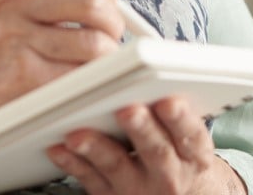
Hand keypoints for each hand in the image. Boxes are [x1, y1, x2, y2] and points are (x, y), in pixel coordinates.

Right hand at [0, 0, 125, 129]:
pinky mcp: (27, 81)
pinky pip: (85, 76)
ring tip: (96, 64)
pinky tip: (83, 85)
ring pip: (96, 40)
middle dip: (112, 20)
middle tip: (108, 36)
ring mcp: (17, 42)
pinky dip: (95, 82)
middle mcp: (9, 5)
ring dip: (107, 57)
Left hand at [46, 96, 247, 194]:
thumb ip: (175, 111)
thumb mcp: (189, 136)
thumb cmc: (177, 154)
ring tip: (79, 133)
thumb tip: (153, 69)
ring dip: (97, 148)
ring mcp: (138, 187)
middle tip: (127, 109)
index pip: (191, 134)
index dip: (180, 118)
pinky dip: (72, 163)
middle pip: (155, 150)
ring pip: (117, 166)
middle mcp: (169, 174)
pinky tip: (59, 147)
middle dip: (141, 128)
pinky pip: (89, 179)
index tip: (169, 101)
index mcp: (193, 154)